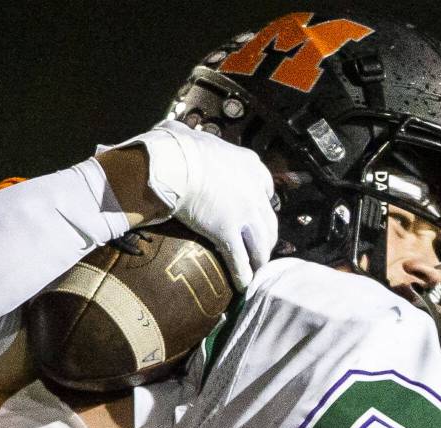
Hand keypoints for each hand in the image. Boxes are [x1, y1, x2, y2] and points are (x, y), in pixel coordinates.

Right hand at [142, 119, 277, 289]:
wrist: (172, 162)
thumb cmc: (174, 146)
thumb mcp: (189, 135)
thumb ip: (187, 135)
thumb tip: (172, 129)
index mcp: (248, 164)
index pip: (266, 187)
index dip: (262, 204)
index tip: (257, 213)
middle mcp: (253, 190)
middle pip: (268, 220)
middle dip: (266, 238)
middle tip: (261, 250)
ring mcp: (243, 213)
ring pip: (260, 243)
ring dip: (259, 260)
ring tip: (256, 273)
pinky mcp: (228, 233)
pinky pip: (240, 260)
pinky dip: (243, 275)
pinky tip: (243, 286)